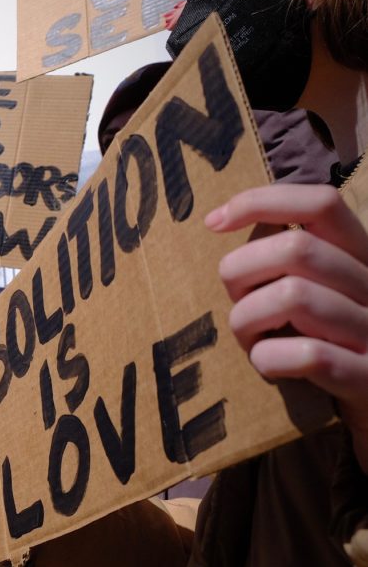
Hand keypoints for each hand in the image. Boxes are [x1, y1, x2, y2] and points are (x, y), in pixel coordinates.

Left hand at [206, 184, 367, 471]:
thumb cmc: (333, 345)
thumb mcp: (320, 292)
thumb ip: (290, 260)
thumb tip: (224, 223)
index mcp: (362, 257)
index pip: (321, 203)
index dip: (261, 202)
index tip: (213, 222)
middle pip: (295, 248)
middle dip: (241, 272)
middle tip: (237, 302)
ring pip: (294, 297)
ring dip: (248, 320)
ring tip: (251, 339)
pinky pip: (309, 355)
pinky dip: (271, 358)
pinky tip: (269, 365)